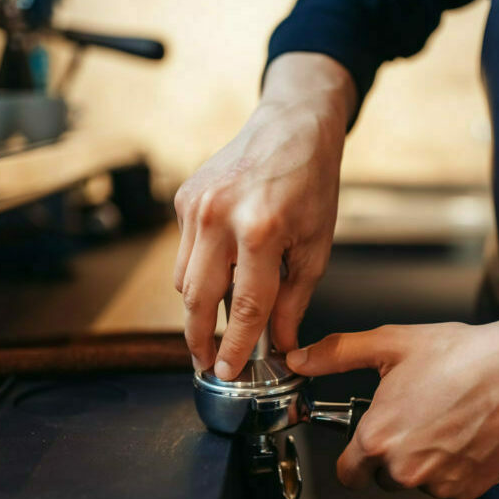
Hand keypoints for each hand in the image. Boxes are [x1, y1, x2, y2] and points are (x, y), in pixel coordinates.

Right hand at [174, 53, 356, 378]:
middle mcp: (219, 216)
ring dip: (196, 309)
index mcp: (260, 229)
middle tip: (207, 362)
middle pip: (197, 299)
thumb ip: (293, 300)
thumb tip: (278, 343)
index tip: (229, 372)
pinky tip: (219, 275)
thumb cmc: (311, 184)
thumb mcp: (315, 247)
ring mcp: (195, 205)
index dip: (236, 347)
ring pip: (183, 279)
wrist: (292, 126)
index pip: (243, 306)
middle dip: (200, 338)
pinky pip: (184, 252)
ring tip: (213, 329)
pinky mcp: (183, 198)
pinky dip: (199, 272)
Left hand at [286, 286, 498, 498]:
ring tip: (444, 419)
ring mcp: (438, 482)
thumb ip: (336, 354)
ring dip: (425, 461)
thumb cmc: (458, 355)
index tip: (368, 443)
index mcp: (378, 437)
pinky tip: (464, 433)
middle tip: (415, 418)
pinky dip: (454, 466)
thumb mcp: (389, 344)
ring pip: (419, 482)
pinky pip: (450, 485)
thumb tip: (299, 359)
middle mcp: (404, 468)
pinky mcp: (468, 488)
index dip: (356, 457)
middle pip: (383, 478)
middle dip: (393, 455)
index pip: (347, 473)